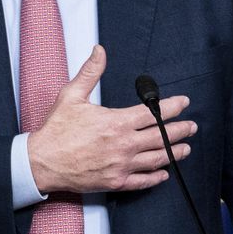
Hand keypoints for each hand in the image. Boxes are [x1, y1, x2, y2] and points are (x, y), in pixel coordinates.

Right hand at [26, 46, 194, 193]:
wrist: (40, 162)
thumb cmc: (55, 130)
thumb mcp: (71, 96)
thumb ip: (90, 73)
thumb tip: (99, 51)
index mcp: (116, 122)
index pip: (153, 113)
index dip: (172, 107)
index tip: (183, 103)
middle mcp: (123, 144)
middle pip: (162, 136)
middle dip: (181, 131)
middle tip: (192, 127)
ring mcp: (121, 165)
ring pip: (157, 159)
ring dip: (174, 152)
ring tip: (185, 148)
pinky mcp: (115, 182)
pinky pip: (143, 181)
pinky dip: (156, 177)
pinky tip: (164, 173)